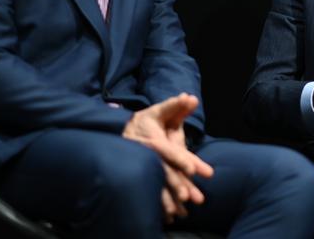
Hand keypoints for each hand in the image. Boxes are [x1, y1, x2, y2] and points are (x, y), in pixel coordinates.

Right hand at [122, 93, 213, 220]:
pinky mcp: (141, 178)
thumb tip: (191, 98)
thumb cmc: (143, 122)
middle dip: (177, 184)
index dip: (181, 159)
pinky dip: (160, 205)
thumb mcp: (157, 112)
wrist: (119, 133)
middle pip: (164, 171)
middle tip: (190, 197)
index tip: (194, 169)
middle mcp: (147, 156)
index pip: (169, 150)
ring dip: (168, 199)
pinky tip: (170, 216)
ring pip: (157, 185)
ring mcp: (143, 169)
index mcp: (153, 141)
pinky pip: (151, 192)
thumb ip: (175, 106)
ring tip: (181, 211)